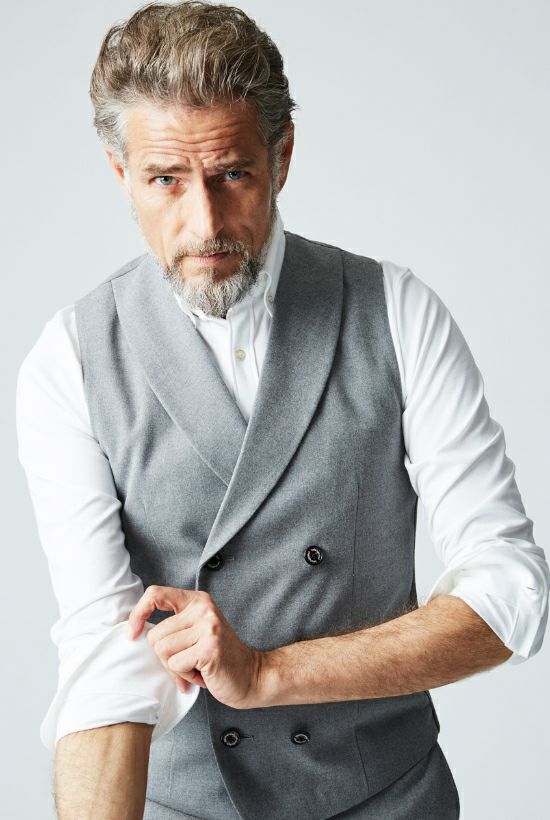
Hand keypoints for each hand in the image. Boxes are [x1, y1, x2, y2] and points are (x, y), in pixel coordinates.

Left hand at [126, 585, 263, 708]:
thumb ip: (174, 626)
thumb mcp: (197, 631)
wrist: (252, 676)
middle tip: (188, 662)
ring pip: (163, 651)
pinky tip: (203, 674)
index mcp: (197, 601)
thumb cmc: (219, 658)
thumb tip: (136, 631)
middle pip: (155, 634)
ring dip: (176, 668)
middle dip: (165, 657)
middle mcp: (203, 609)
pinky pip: (176, 665)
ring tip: (197, 667)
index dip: (138, 613)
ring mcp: (208, 627)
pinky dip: (185, 676)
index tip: (133, 633)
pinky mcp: (209, 648)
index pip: (156, 594)